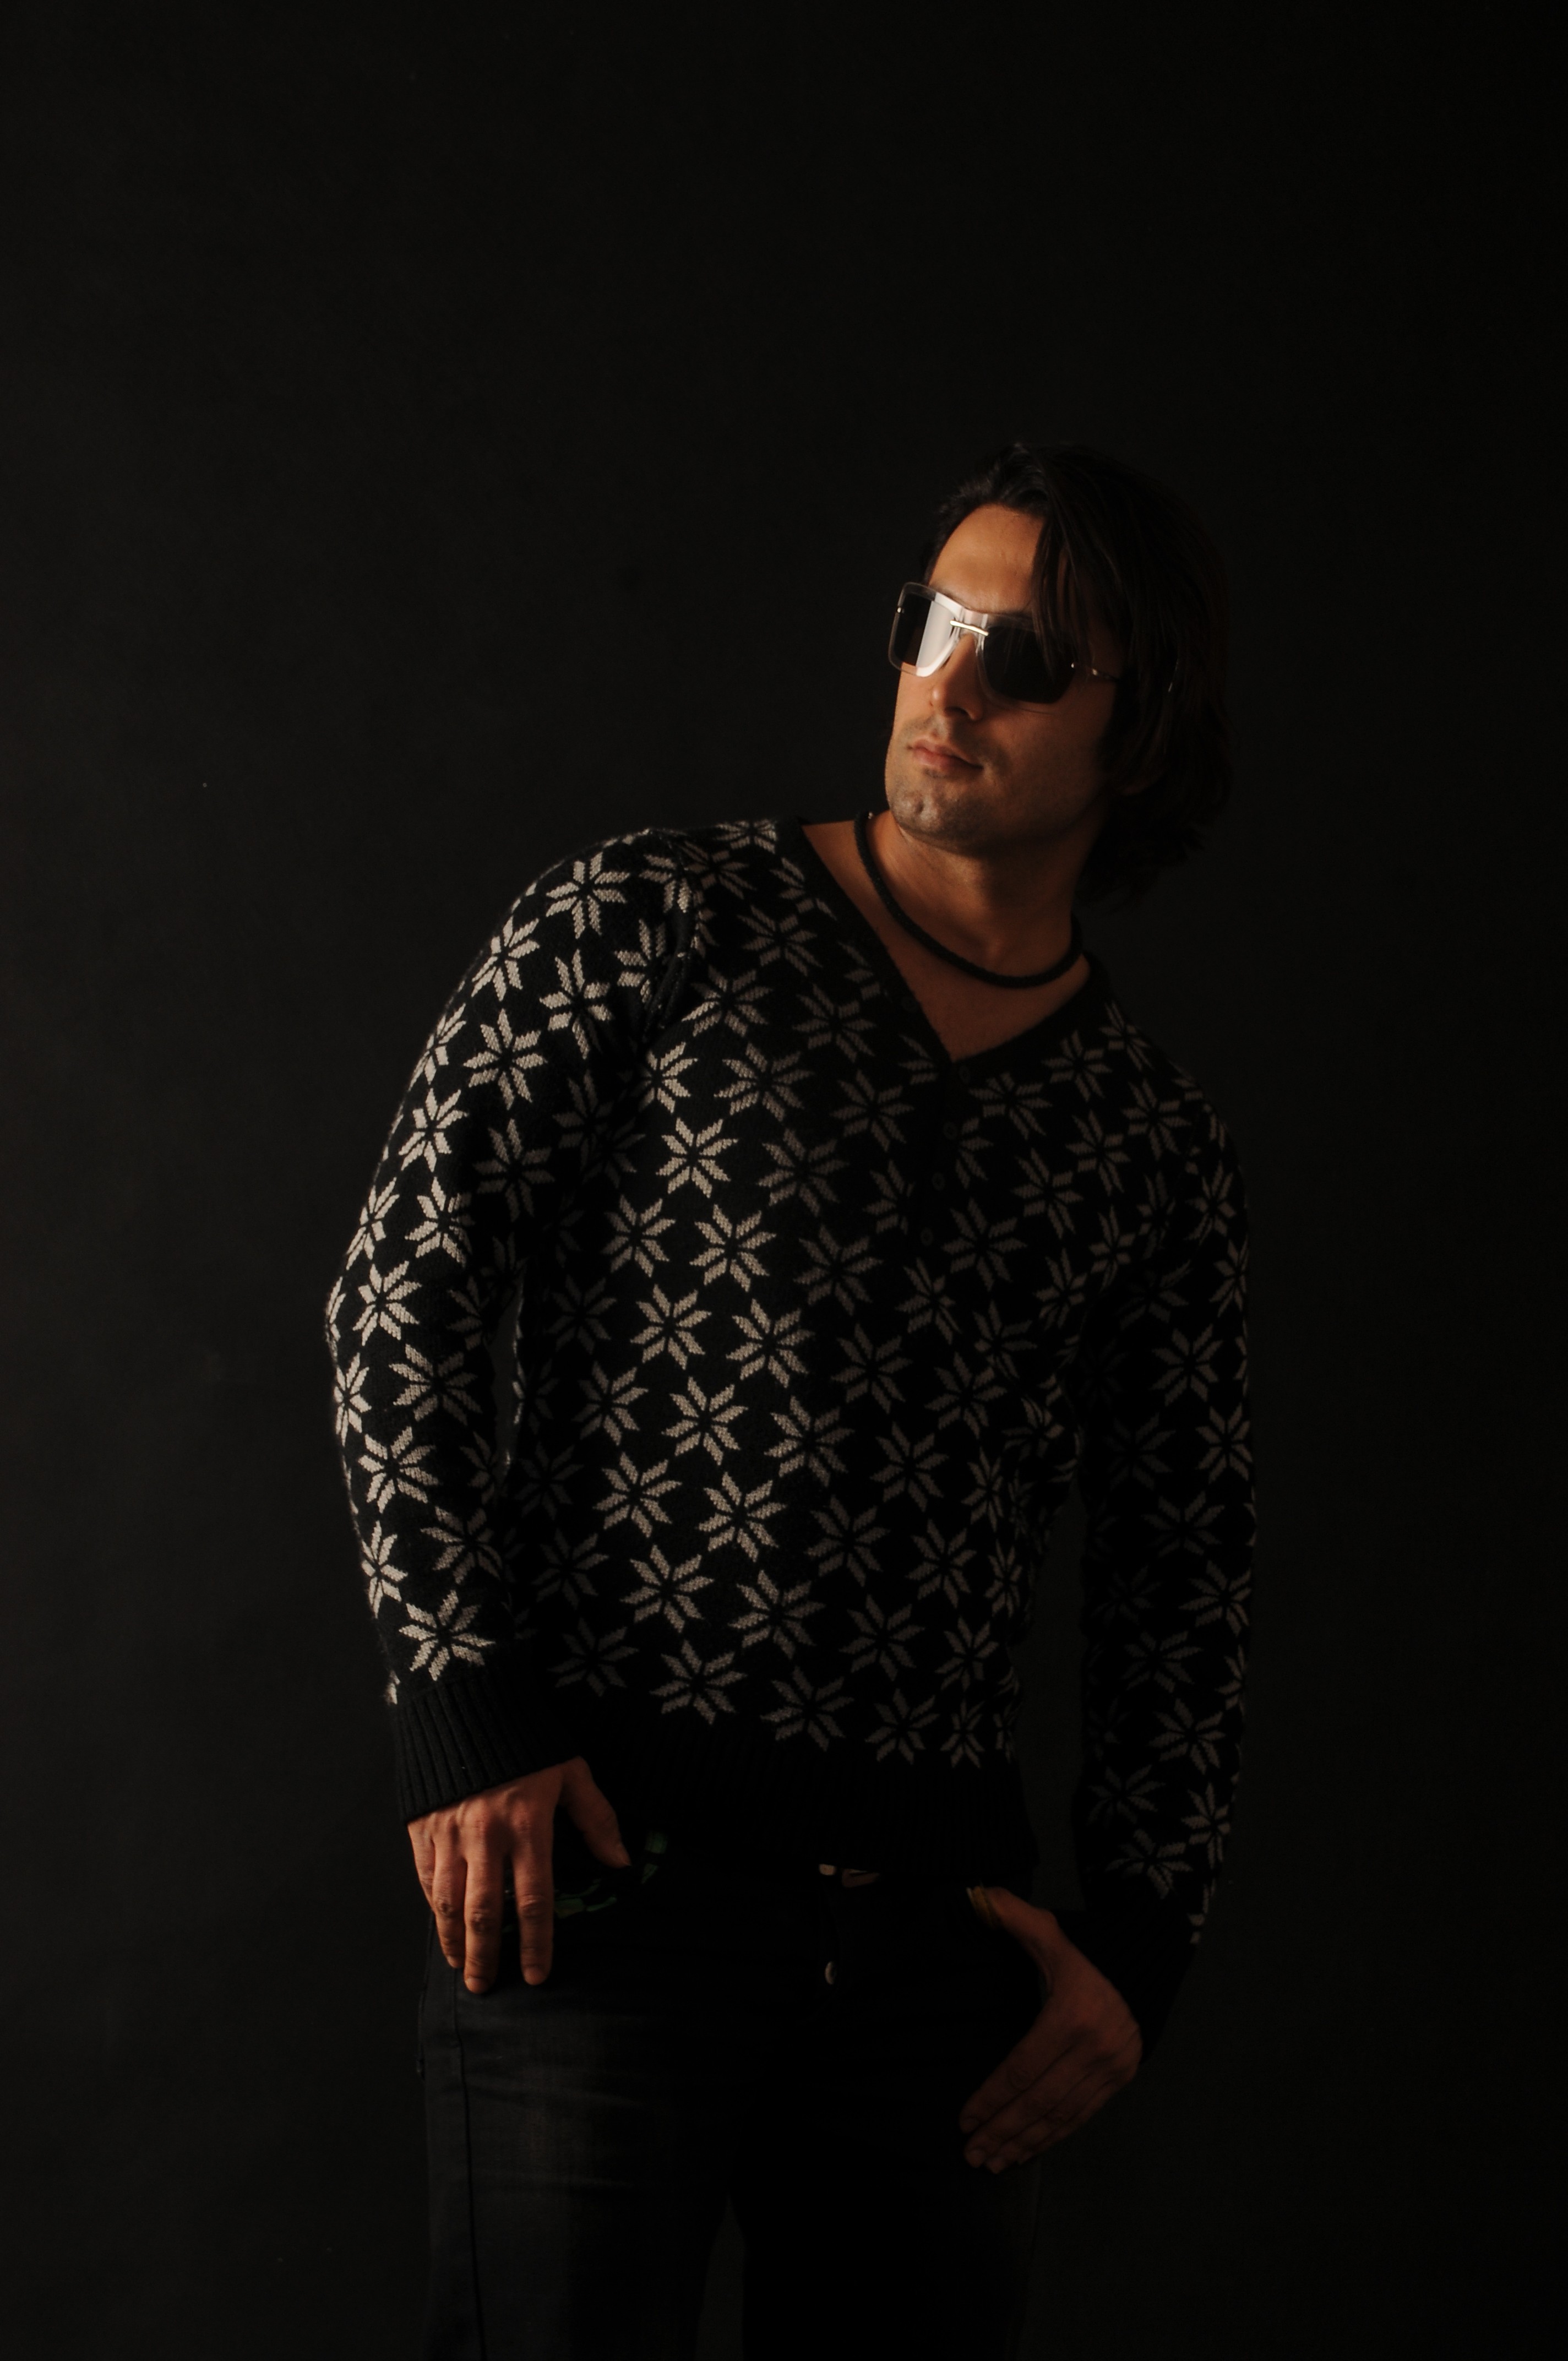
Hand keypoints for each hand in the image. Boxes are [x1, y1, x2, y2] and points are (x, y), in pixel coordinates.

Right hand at [408, 1756, 628, 1995]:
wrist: (469, 1701)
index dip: (537, 1943)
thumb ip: (596, 1819)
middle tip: (488, 1987)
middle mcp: (485, 1836)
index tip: (537, 1975)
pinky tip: (442, 1925)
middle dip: (487, 1955)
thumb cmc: (527, 1738)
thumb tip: (621, 1863)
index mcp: (527, 1826)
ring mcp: (449, 1833)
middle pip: (486, 1912)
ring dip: (455, 1940)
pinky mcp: (422, 1826)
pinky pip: (426, 1877)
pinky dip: (433, 1907)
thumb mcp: (571, 1771)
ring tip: (463, 1966)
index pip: (535, 1899)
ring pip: (449, 1902)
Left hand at [958, 1890, 1141, 2170]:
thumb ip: (1010, 1914)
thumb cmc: (1089, 1946)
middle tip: (971, 2155)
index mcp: (1071, 2015)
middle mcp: (1094, 2048)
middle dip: (1002, 2132)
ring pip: (1061, 2116)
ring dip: (1026, 2143)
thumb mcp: (1050, 1929)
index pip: (1022, 2068)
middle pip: (1039, 2102)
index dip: (991, 2098)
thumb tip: (974, 1897)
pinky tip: (1029, 2151)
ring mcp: (1112, 2067)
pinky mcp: (1122, 2077)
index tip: (963, 2120)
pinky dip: (1055, 2137)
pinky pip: (1083, 2115)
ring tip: (994, 2162)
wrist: (1149, 1957)